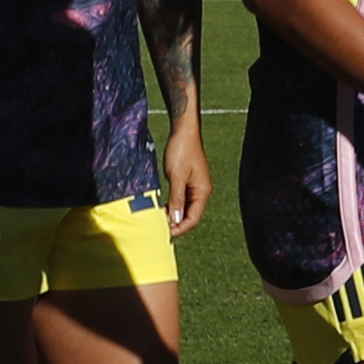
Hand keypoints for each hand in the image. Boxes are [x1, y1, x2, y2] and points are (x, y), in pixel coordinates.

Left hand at [162, 106, 211, 234]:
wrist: (184, 131)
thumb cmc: (181, 150)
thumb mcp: (176, 176)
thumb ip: (176, 199)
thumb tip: (176, 219)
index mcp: (202, 191)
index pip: (193, 218)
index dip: (180, 228)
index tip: (166, 233)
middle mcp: (202, 191)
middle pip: (191, 215)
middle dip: (177, 223)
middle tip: (161, 228)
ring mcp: (196, 186)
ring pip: (186, 207)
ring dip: (175, 214)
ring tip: (161, 219)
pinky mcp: (190, 181)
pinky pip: (183, 198)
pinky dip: (174, 205)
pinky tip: (164, 207)